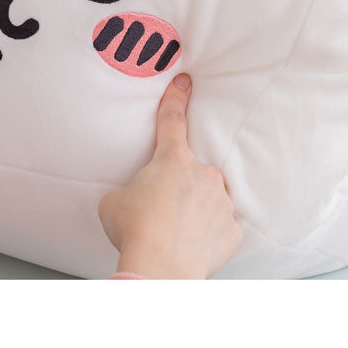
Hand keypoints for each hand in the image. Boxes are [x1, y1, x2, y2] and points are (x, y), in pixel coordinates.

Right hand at [99, 74, 242, 278]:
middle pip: (191, 173)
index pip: (172, 120)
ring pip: (209, 200)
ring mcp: (222, 202)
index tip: (185, 80)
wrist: (160, 267)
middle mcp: (203, 175)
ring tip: (173, 236)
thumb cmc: (134, 229)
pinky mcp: (232, 230)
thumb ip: (130, 190)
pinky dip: (206, 235)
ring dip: (194, 211)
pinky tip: (190, 248)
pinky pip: (220, 228)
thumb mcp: (114, 202)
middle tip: (160, 213)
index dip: (177, 98)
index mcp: (172, 160)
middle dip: (178, 188)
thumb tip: (135, 199)